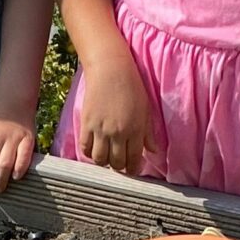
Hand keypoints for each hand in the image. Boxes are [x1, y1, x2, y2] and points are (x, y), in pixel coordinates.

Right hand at [74, 50, 151, 175]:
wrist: (110, 70)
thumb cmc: (132, 88)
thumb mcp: (145, 110)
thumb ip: (148, 133)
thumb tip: (153, 151)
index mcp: (135, 130)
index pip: (134, 159)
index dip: (133, 169)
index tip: (132, 169)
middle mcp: (118, 133)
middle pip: (116, 163)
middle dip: (119, 166)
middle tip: (120, 162)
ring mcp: (101, 129)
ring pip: (100, 159)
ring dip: (104, 162)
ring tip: (107, 156)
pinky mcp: (87, 124)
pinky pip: (85, 148)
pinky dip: (89, 153)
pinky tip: (94, 149)